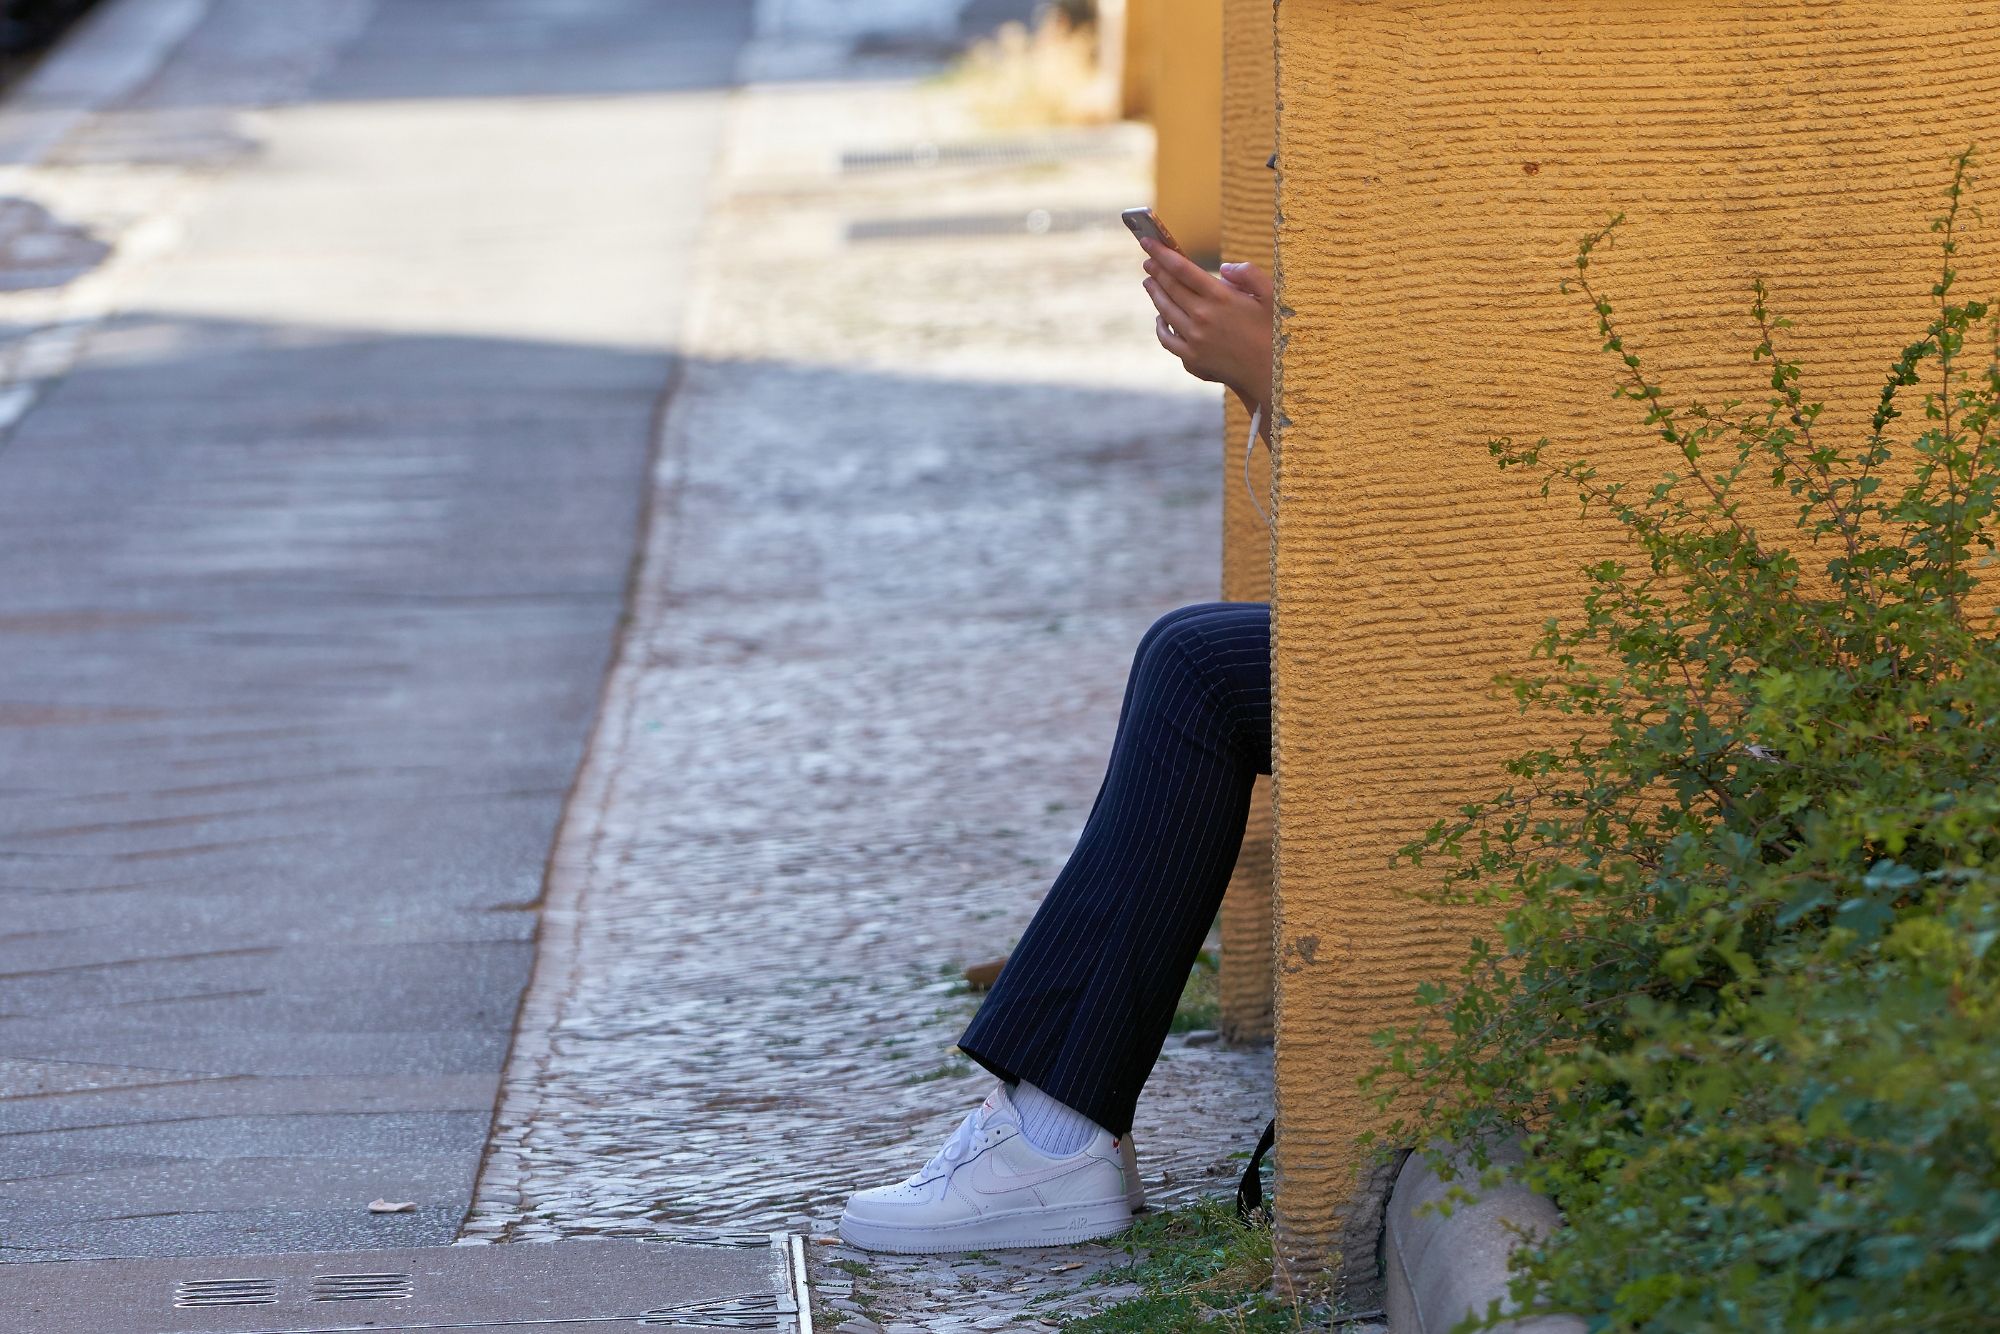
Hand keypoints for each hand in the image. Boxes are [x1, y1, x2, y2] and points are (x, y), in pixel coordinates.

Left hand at [1142, 240, 1272, 414]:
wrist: (1271, 374)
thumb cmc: (1274, 332)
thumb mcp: (1272, 296)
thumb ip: (1249, 274)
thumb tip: (1224, 268)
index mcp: (1221, 297)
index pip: (1182, 269)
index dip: (1161, 253)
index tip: (1147, 242)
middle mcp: (1203, 316)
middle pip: (1170, 287)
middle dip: (1156, 270)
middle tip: (1148, 259)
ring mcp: (1194, 338)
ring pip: (1165, 310)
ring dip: (1154, 293)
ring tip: (1149, 282)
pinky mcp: (1192, 358)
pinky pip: (1166, 338)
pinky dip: (1159, 326)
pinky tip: (1159, 318)